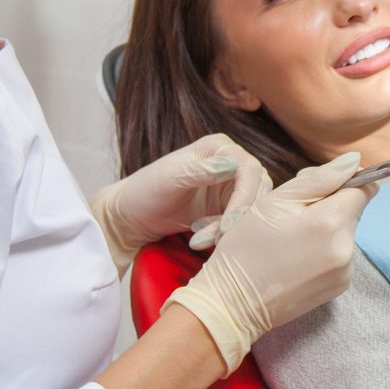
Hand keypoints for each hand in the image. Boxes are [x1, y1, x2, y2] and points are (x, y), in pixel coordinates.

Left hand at [90, 133, 270, 269]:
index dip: (245, 198)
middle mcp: (231, 163)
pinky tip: (200, 239)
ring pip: (252, 209)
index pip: (249, 170)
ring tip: (200, 240)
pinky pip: (241, 222)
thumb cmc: (144, 191)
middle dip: (239, 217)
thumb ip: (201, 171)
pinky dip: (224, 234)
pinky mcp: (228, 206)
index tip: (228, 225)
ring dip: (230, 228)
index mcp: (220, 148)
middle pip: (258, 190)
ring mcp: (232, 185)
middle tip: (216, 239)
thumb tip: (234, 164)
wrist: (131, 215)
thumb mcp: (169, 180)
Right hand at [169, 153, 374, 370]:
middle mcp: (345, 249)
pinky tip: (298, 258)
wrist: (232, 302)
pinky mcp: (340, 287)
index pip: (364, 188)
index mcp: (329, 221)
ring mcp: (345, 272)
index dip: (345, 181)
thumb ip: (319, 179)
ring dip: (327, 229)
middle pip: (354, 211)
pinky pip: (341, 256)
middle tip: (293, 216)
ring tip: (292, 239)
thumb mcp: (274, 202)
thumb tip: (356, 161)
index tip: (322, 188)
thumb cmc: (246, 246)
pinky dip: (325, 251)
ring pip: (346, 233)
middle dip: (330, 205)